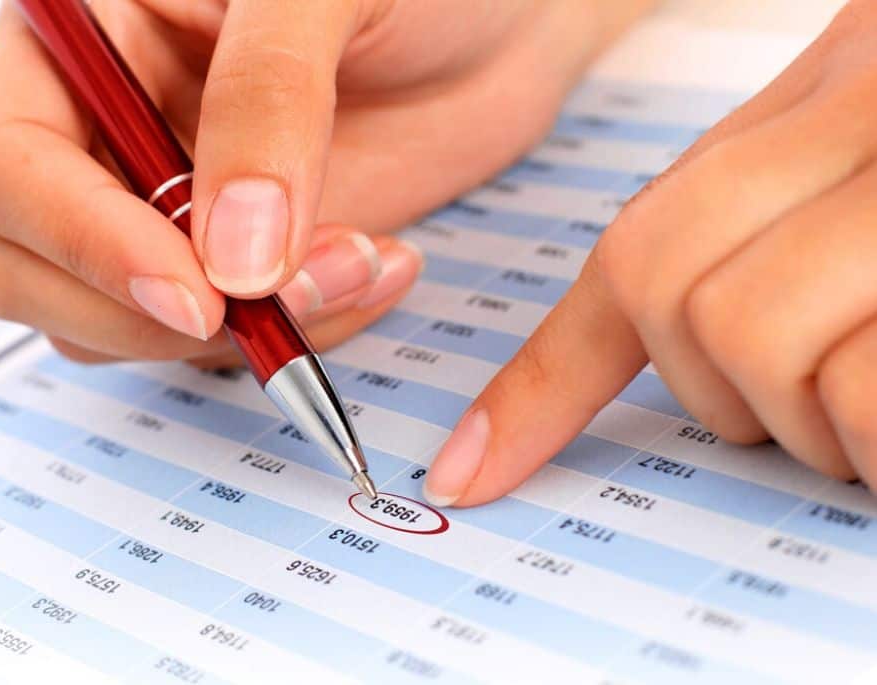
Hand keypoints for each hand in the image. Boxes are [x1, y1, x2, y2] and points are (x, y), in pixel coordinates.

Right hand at [0, 0, 647, 363]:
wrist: (500, 22)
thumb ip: (267, 102)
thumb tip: (228, 260)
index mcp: (89, 37)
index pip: (8, 164)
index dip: (83, 241)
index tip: (193, 294)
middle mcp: (106, 130)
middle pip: (27, 266)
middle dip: (154, 309)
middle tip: (280, 296)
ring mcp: (167, 205)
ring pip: (114, 321)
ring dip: (233, 333)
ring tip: (359, 263)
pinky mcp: (234, 260)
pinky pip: (215, 339)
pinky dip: (288, 334)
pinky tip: (372, 269)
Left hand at [424, 1, 876, 506]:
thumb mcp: (858, 165)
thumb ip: (761, 222)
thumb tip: (686, 333)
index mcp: (819, 95)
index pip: (635, 251)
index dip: (543, 384)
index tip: (471, 474)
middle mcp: (859, 109)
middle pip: (670, 291)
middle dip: (722, 397)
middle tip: (815, 405)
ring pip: (748, 338)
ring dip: (815, 425)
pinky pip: (865, 388)